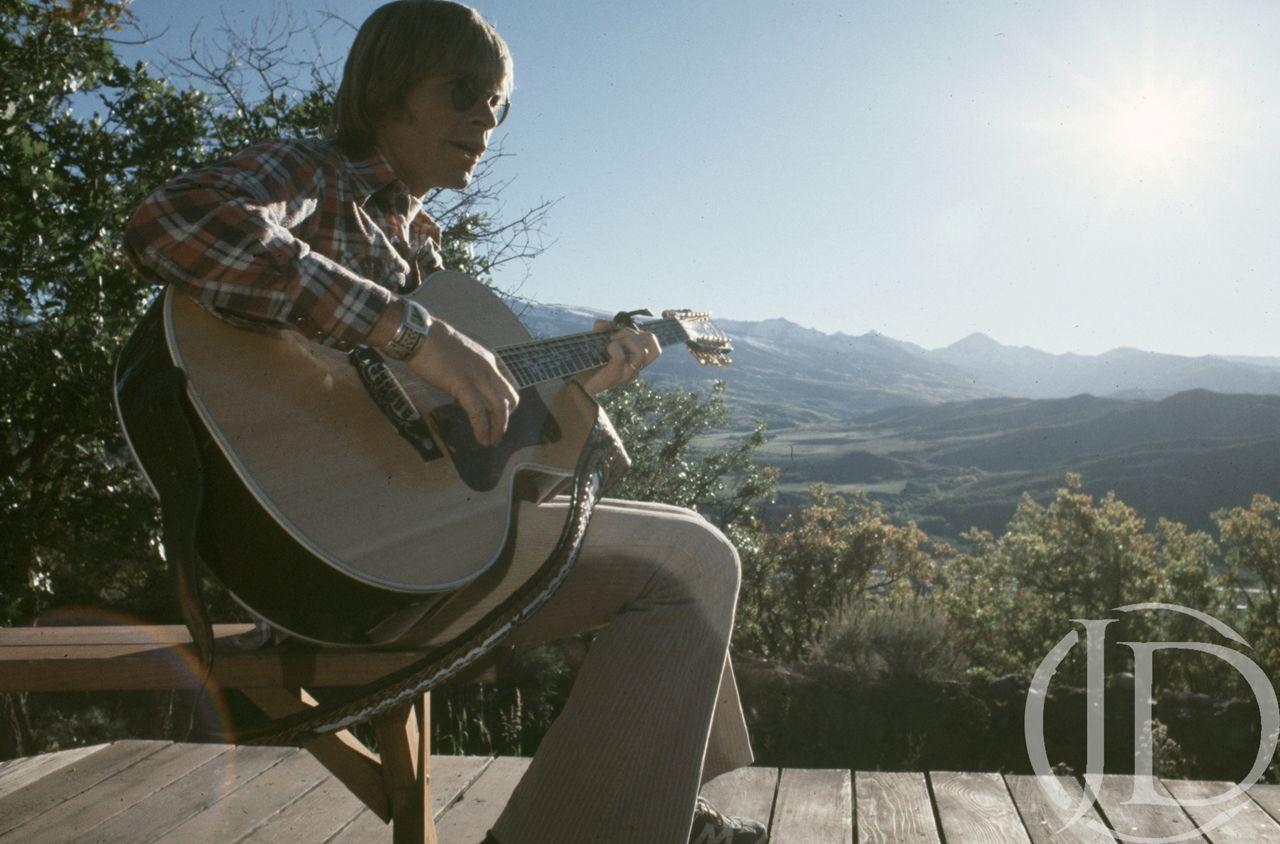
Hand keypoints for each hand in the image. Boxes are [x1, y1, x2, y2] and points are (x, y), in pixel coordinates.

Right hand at [406, 317, 518, 445]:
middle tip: (497, 434)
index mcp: (488, 361)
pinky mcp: (462, 385)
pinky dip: (482, 428)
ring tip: (491, 442)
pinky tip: (481, 439)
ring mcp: (477, 377)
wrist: (419, 334)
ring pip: (499, 408)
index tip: (494, 418)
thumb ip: (466, 375)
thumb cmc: (432, 343)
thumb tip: (462, 395)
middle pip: (508, 399)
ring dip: (497, 429)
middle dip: (505, 420)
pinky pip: (478, 412)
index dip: (504, 406)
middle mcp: (488, 368)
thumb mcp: (459, 357)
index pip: (506, 387)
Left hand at [574, 320, 660, 394]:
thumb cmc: (588, 361)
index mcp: (635, 362)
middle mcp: (634, 369)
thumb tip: (608, 324)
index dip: (643, 334)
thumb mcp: (598, 339)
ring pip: (641, 352)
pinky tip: (604, 349)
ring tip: (609, 342)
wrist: (576, 381)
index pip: (655, 348)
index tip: (623, 333)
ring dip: (625, 339)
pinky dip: (613, 347)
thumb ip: (604, 328)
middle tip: (613, 336)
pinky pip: (620, 356)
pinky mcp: (614, 376)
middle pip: (651, 346)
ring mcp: (626, 374)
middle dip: (632, 333)